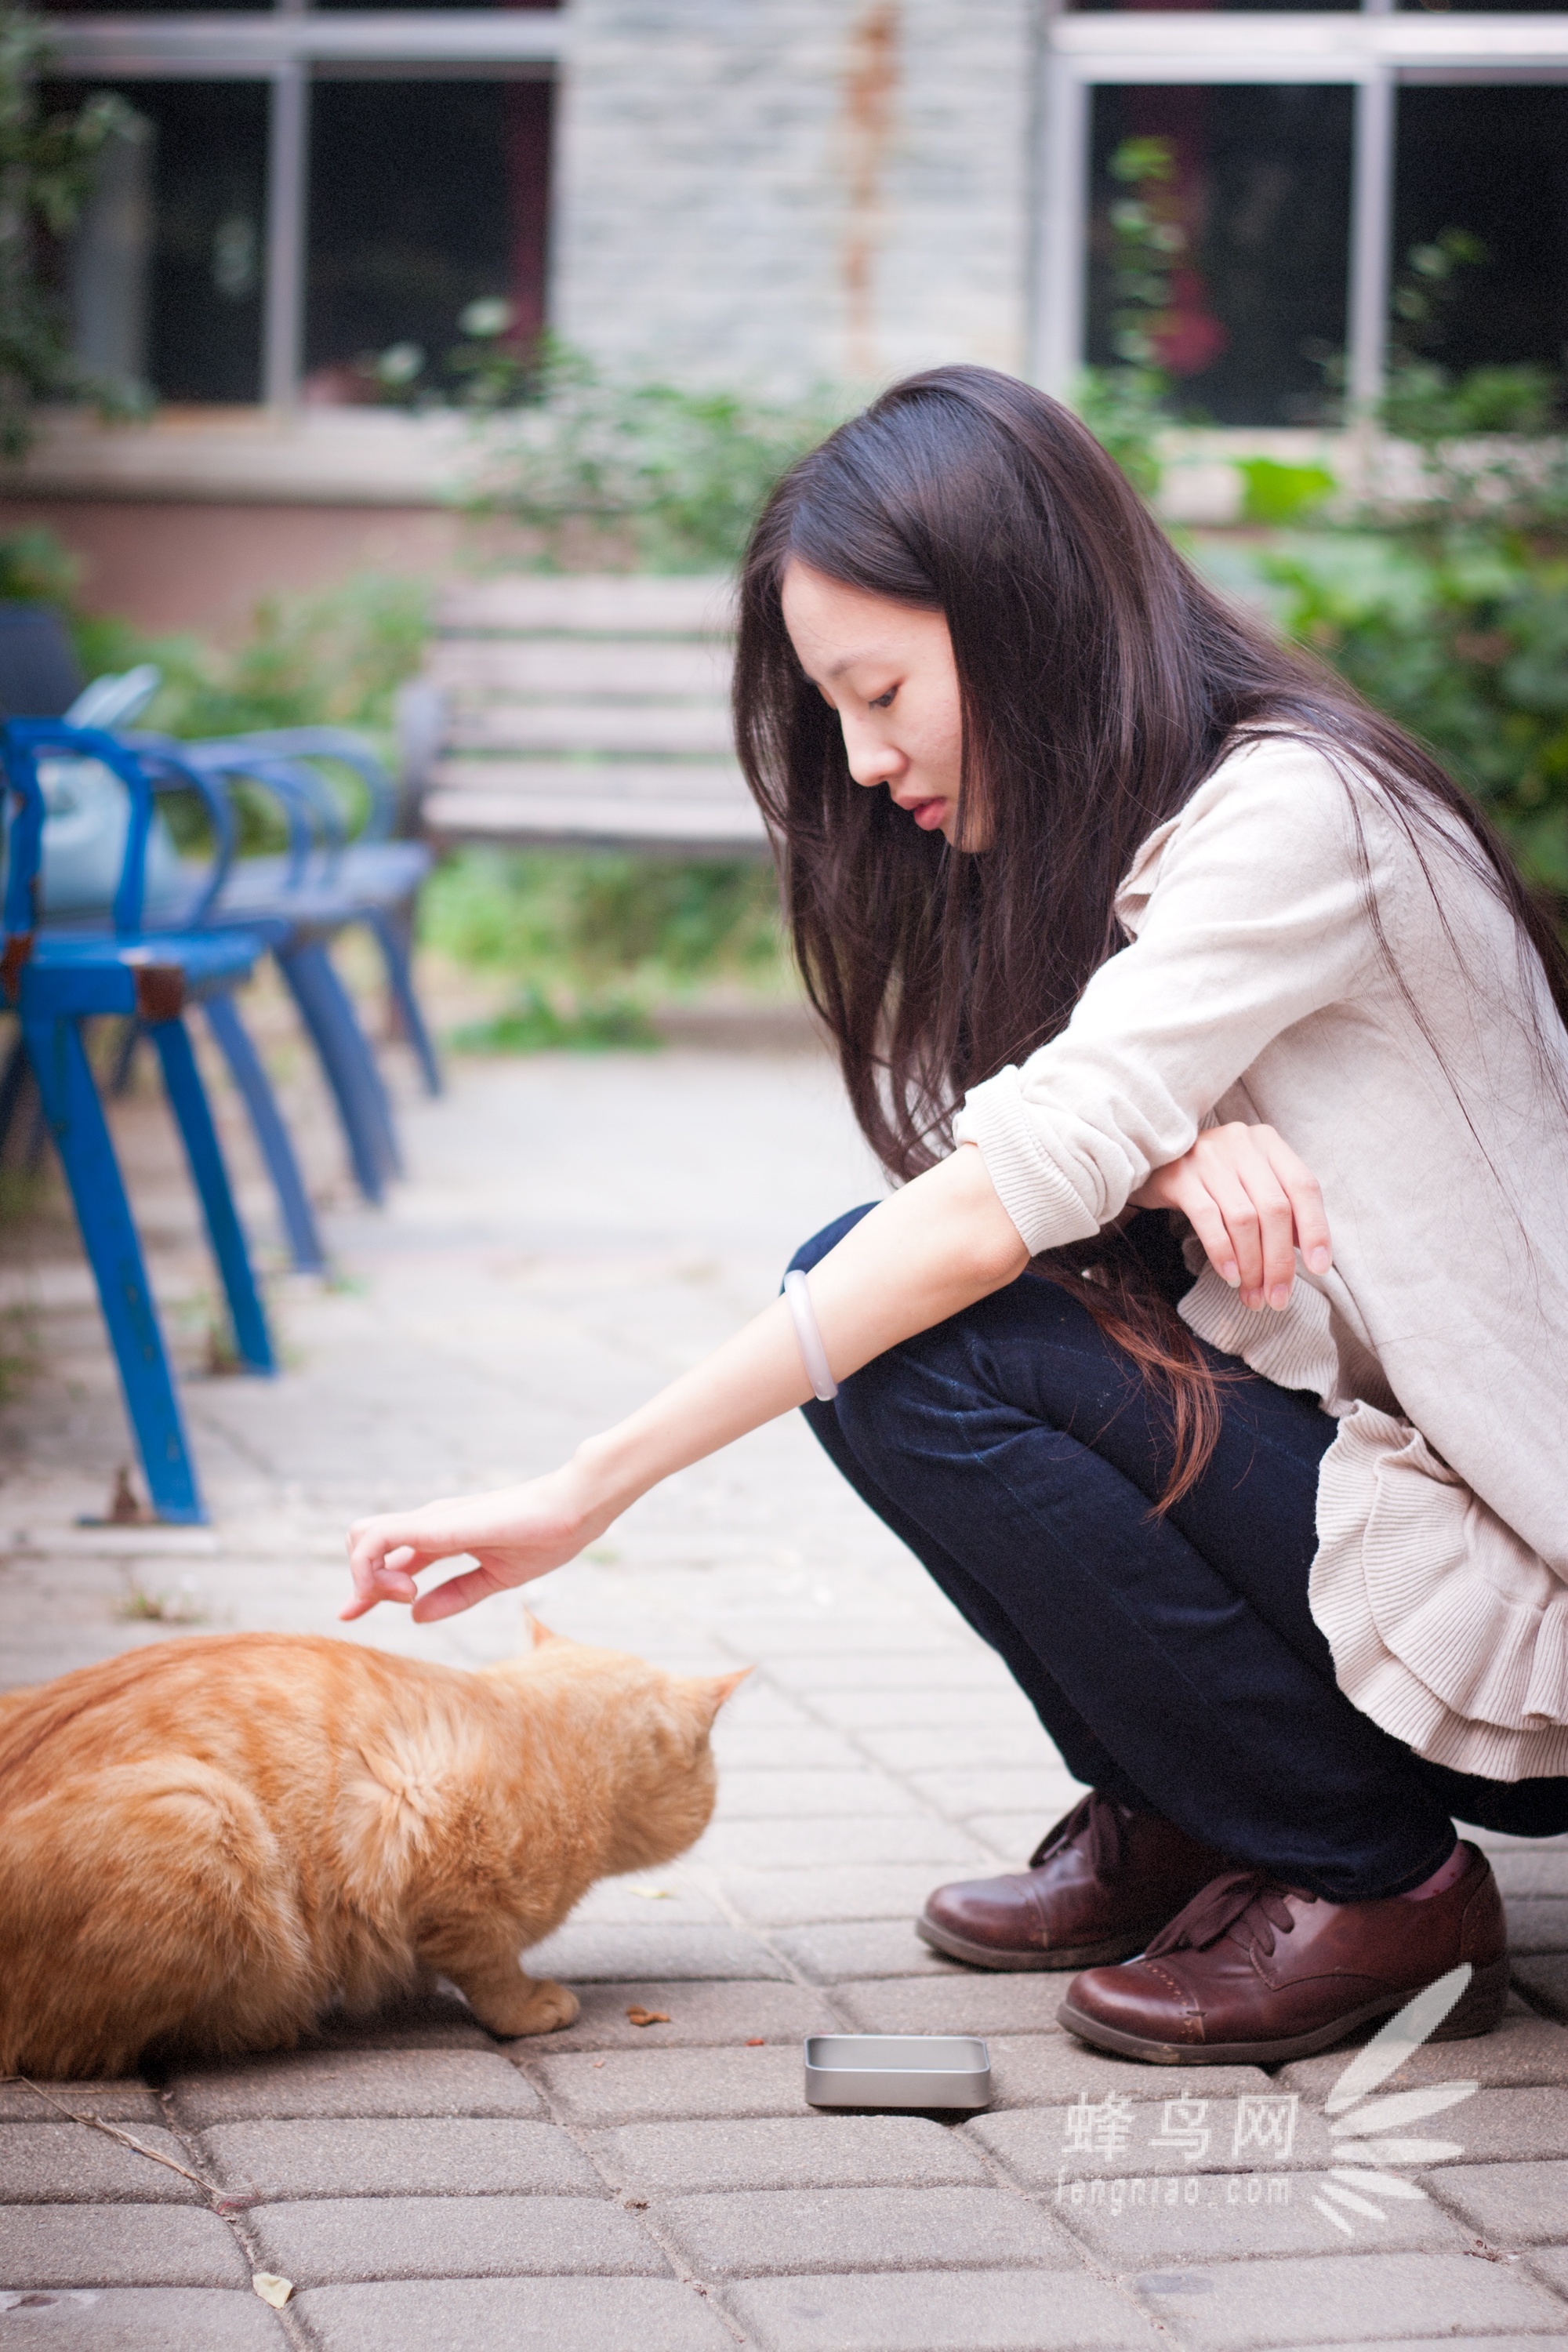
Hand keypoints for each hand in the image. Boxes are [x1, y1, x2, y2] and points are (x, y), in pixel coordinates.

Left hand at [342, 1464, 613, 1624]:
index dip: (362, 1588)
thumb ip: (456, 1596)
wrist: (574, 1508)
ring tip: (405, 1594)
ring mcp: (430, 1520)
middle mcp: (428, 1523)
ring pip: (361, 1536)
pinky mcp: (436, 1523)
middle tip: (402, 1600)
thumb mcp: (495, 1578)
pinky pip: (379, 1538)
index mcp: (441, 1536)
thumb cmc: (546, 1538)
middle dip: (364, 1581)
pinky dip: (374, 1567)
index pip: (385, 1558)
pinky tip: (406, 1590)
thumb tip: (415, 1616)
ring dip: (366, 1575)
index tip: (350, 1614)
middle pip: (362, 1542)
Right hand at [1129, 1122, 1330, 1311]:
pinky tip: (1230, 1276)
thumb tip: (1308, 1255)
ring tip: (1252, 1295)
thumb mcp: (1251, 1183)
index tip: (1319, 1269)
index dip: (1315, 1230)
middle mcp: (1242, 1143)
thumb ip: (1280, 1209)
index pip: (1304, 1187)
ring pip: (1244, 1219)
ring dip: (1252, 1265)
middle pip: (1274, 1209)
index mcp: (1268, 1143)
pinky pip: (1208, 1219)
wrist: (1148, 1159)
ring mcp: (1209, 1157)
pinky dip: (1223, 1252)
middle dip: (1279, 1261)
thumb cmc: (1212, 1179)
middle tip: (1277, 1298)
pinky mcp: (1180, 1176)